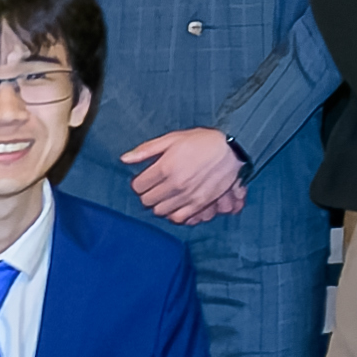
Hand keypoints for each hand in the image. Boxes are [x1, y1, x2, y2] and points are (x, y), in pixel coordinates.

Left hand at [119, 126, 250, 226]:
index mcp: (165, 167)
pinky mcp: (200, 204)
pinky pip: (178, 218)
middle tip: (155, 186)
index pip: (138, 186)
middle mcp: (174, 185)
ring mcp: (187, 196)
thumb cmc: (201, 141)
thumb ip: (146, 150)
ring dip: (159, 204)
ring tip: (166, 195)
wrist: (231, 149)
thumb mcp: (172, 138)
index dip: (139, 182)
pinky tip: (176, 204)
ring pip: (160, 211)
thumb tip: (124, 159)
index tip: (145, 178)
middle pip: (147, 201)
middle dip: (148, 194)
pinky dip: (174, 214)